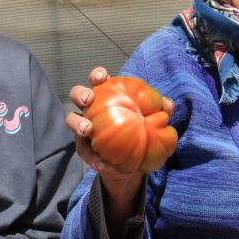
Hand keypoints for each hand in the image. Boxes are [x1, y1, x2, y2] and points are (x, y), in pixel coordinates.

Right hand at [66, 67, 173, 236]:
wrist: (133, 161)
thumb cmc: (140, 129)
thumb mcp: (153, 119)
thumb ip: (160, 110)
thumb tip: (167, 104)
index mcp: (106, 95)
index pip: (98, 80)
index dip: (97, 75)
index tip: (101, 77)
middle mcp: (91, 108)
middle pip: (78, 94)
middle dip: (80, 94)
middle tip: (88, 100)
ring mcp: (84, 126)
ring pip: (71, 119)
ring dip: (77, 122)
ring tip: (87, 129)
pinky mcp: (83, 147)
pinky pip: (84, 150)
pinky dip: (92, 156)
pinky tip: (102, 162)